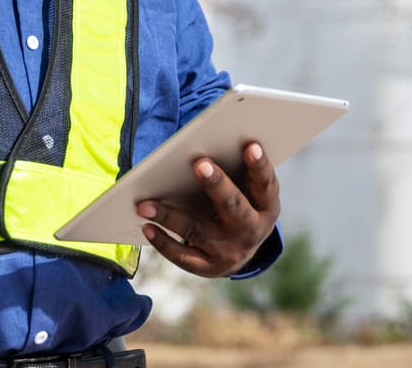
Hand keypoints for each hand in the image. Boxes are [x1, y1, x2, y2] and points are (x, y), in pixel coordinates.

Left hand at [137, 141, 280, 277]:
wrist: (241, 252)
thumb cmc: (242, 205)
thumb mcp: (250, 192)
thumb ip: (239, 172)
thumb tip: (207, 144)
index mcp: (266, 208)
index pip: (265, 185)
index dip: (260, 166)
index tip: (250, 145)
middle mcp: (251, 231)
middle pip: (232, 206)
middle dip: (216, 184)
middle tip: (199, 162)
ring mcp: (229, 252)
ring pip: (197, 230)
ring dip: (169, 216)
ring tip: (144, 204)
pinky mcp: (208, 267)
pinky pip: (183, 256)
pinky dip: (163, 242)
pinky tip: (146, 225)